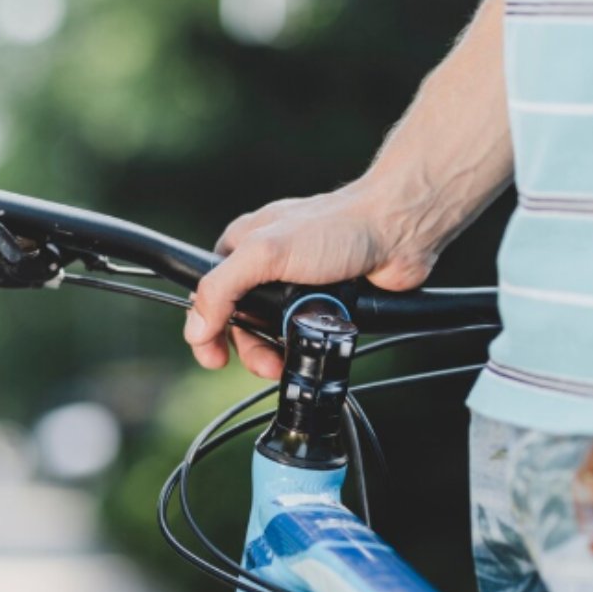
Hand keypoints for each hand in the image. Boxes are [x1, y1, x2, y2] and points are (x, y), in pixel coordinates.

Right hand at [184, 180, 438, 377]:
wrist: (396, 232)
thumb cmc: (336, 228)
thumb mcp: (265, 253)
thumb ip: (222, 288)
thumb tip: (196, 328)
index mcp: (242, 248)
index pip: (210, 297)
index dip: (208, 330)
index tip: (214, 357)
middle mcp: (266, 268)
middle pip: (242, 323)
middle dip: (251, 349)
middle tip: (267, 363)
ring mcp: (296, 287)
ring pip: (274, 334)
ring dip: (279, 350)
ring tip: (291, 356)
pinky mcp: (324, 303)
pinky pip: (305, 335)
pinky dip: (307, 344)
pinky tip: (316, 342)